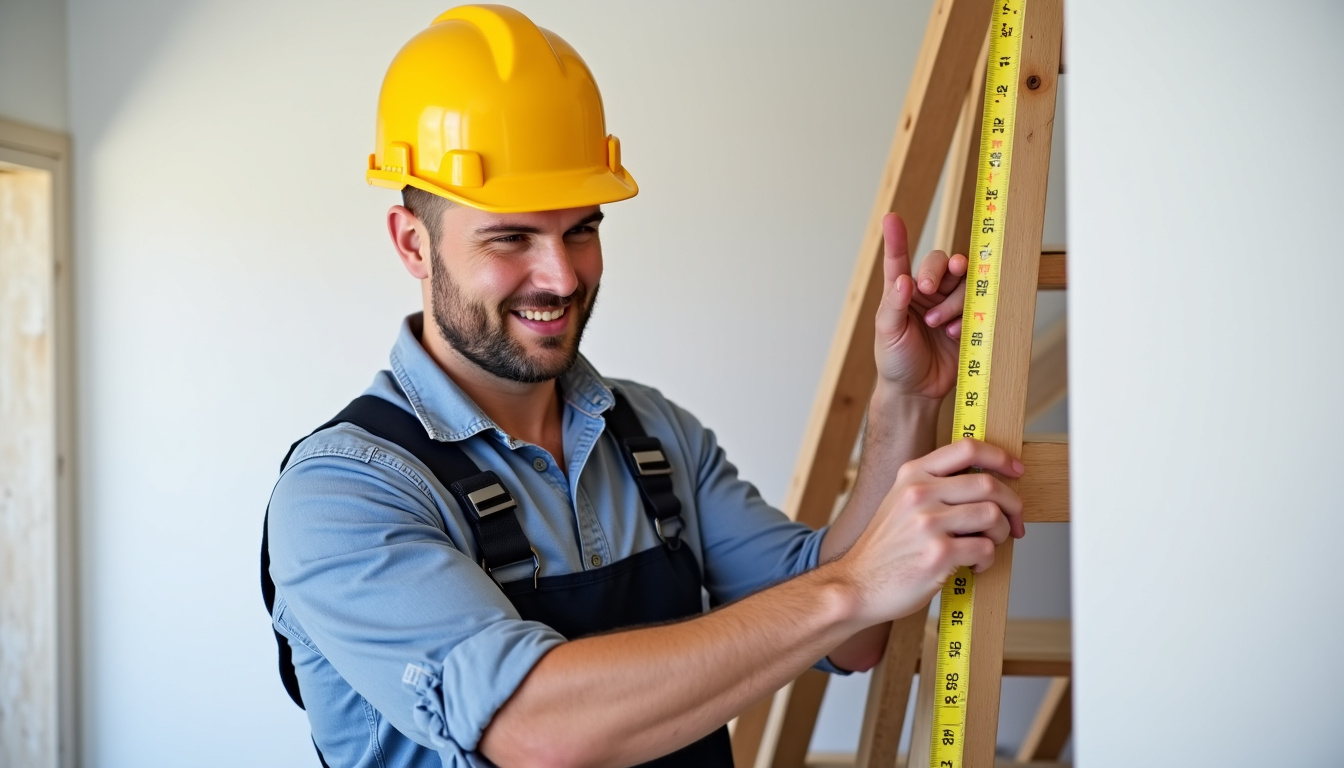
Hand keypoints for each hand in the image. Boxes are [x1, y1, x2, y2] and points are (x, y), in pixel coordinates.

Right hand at [838, 438, 1024, 625]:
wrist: (857, 584)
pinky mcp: (939, 554)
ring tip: (987, 546)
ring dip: (1000, 535)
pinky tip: (973, 566)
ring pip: (993, 516)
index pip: (968, 449)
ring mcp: (928, 523)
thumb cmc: (884, 549)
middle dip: (1012, 505)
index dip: (1000, 457)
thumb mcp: (899, 502)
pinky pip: (986, 549)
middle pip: (989, 484)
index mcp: (912, 475)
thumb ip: (934, 486)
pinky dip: (987, 560)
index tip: (1016, 470)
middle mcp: (919, 493)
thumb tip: (986, 484)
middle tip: (1015, 523)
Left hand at [873, 212, 968, 399]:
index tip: (891, 218)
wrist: (917, 392)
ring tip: (938, 325)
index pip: (899, 260)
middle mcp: (926, 293)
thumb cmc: (895, 361)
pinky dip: (966, 315)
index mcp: (901, 292)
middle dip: (938, 271)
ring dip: (952, 301)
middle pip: (941, 262)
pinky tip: (954, 332)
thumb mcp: (887, 334)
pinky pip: (976, 303)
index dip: (897, 239)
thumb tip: (902, 280)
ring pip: (962, 282)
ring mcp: (948, 304)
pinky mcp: (968, 318)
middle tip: (927, 289)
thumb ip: (894, 305)